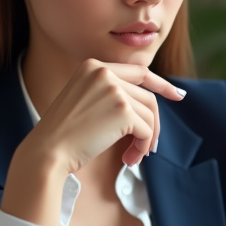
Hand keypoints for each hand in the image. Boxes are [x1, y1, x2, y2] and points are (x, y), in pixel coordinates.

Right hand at [2, 60, 184, 225]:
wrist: (48, 151)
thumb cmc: (64, 135)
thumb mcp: (84, 102)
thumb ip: (111, 95)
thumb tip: (148, 105)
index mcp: (92, 66)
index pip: (138, 71)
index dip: (161, 84)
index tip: (178, 95)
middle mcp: (104, 72)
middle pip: (147, 96)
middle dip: (153, 124)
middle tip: (150, 147)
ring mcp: (114, 89)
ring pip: (149, 114)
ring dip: (146, 139)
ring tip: (133, 157)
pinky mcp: (122, 110)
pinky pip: (146, 130)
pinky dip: (142, 147)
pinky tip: (128, 160)